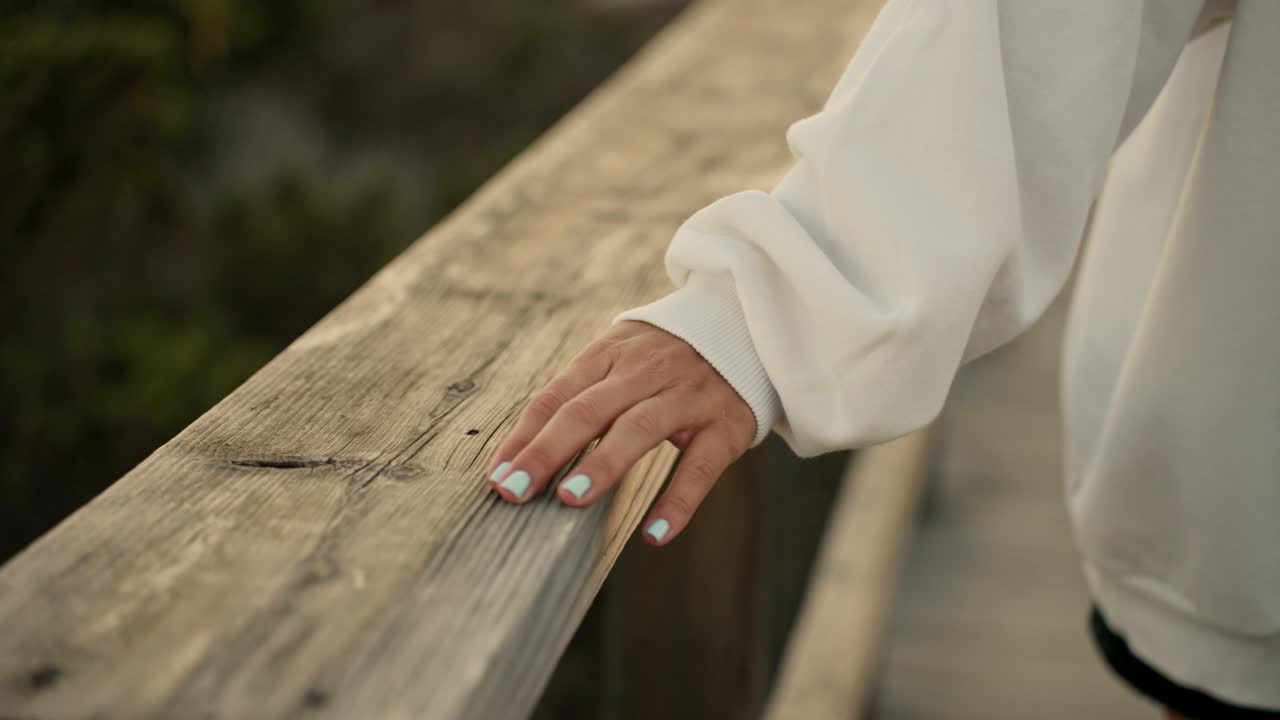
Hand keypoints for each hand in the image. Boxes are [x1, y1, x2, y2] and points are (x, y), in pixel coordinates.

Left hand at [485, 320, 755, 544]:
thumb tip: (521, 455)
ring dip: (604, 463)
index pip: (559, 395)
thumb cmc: (666, 356)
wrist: (746, 326)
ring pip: (640, 428)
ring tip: (571, 499)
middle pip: (589, 409)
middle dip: (548, 450)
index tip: (498, 475)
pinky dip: (677, 500)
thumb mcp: (620, 358)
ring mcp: (688, 396)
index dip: (526, 435)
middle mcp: (647, 371)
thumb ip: (579, 397)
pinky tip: (654, 534)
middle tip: (516, 489)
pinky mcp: (725, 425)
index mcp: (612, 354)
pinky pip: (700, 466)